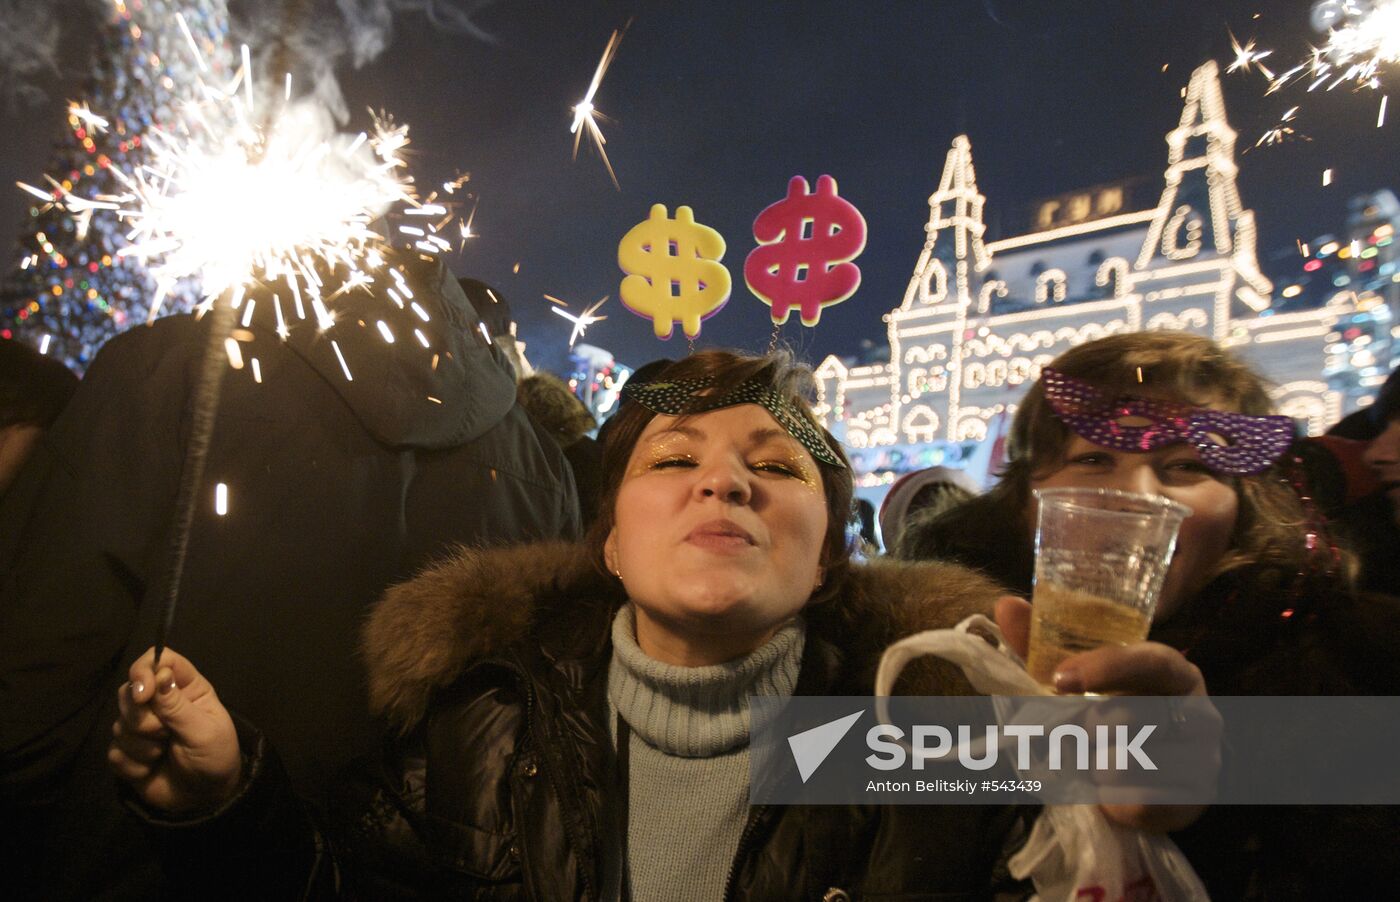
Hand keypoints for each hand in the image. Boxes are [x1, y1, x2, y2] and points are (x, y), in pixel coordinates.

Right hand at [109, 647, 241, 814]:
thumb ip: (178, 706)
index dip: (144, 670)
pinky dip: (133, 764)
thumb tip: (159, 674)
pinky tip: (151, 769)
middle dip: (141, 717)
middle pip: (129, 690)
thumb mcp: (204, 731)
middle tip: (163, 734)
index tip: (143, 692)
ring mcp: (141, 727)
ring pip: (119, 723)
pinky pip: (114, 752)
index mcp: (185, 688)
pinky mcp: (127, 752)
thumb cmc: (215, 757)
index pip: (158, 660)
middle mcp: (160, 702)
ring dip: (141, 744)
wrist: (205, 797)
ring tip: (163, 753)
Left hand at [994, 597, 1217, 829]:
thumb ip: (1042, 643)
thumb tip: (1007, 605)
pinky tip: (1109, 789)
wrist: (1146, 771)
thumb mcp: (1076, 676)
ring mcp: (1204, 758)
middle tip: (1076, 730)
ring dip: (1098, 764)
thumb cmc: (1107, 711)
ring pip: (1136, 762)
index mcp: (1173, 670)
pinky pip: (1142, 802)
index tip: (1060, 680)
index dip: (1106, 668)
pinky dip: (1113, 798)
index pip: (1150, 661)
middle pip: (1140, 715)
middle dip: (1092, 726)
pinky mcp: (1195, 800)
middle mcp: (1198, 711)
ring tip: (1094, 760)